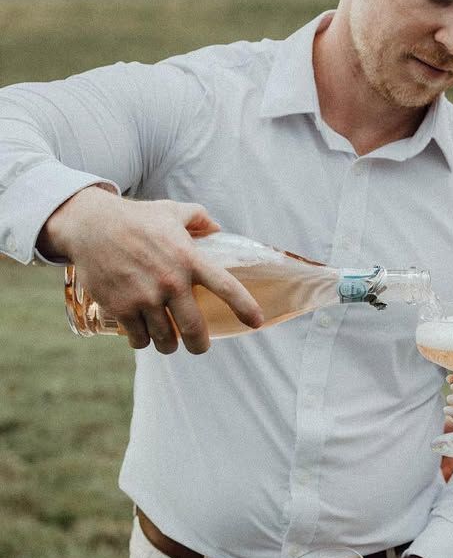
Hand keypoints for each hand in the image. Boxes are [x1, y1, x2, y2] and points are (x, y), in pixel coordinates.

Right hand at [45, 188, 262, 353]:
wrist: (90, 225)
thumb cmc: (136, 218)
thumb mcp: (172, 211)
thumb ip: (199, 217)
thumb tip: (217, 227)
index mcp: (190, 259)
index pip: (226, 287)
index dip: (245, 307)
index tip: (256, 322)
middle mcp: (171, 282)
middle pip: (194, 329)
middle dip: (199, 345)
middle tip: (199, 347)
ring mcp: (145, 297)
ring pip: (165, 339)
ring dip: (168, 345)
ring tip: (169, 342)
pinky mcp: (121, 308)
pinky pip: (139, 338)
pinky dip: (143, 341)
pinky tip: (143, 337)